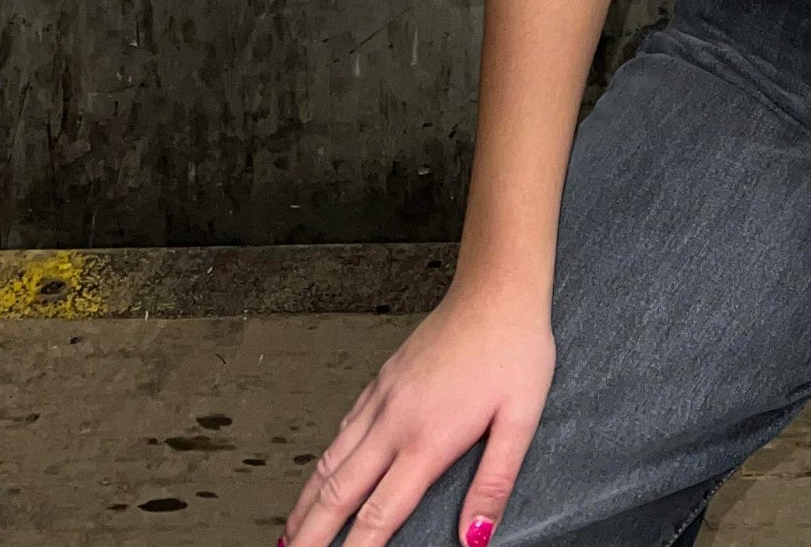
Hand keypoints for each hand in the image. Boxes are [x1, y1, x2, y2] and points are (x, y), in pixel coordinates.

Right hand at [279, 279, 557, 546]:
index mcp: (426, 439)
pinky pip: (344, 429)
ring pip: (331, 460)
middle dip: (309, 534)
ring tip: (290, 533)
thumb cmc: (514, 348)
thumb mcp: (520, 420)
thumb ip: (494, 483)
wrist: (496, 287)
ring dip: (306, 502)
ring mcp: (384, 397)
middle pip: (338, 493)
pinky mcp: (384, 378)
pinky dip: (324, 461)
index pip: (378, 514)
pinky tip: (322, 472)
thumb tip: (476, 537)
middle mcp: (394, 421)